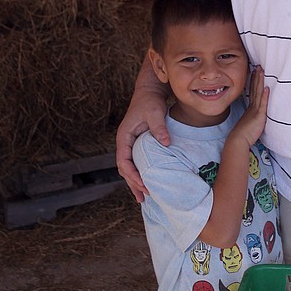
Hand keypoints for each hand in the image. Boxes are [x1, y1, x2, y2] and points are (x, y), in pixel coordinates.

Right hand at [116, 86, 171, 202]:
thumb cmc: (150, 101)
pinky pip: (136, 163)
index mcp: (124, 136)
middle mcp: (124, 142)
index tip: (142, 184)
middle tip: (144, 197)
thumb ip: (159, 128)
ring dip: (135, 182)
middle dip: (133, 183)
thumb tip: (167, 143)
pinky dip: (140, 174)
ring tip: (143, 198)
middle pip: (124, 168)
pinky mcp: (136, 144)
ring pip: (129, 168)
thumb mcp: (155, 113)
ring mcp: (129, 144)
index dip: (132, 174)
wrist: (148, 92)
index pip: (123, 161)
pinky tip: (147, 183)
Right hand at [232, 66, 268, 146]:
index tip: (254, 72)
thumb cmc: (243, 135)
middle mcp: (252, 107)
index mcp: (250, 108)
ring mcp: (255, 110)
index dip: (253, 81)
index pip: (252, 91)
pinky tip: (266, 88)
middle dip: (256, 77)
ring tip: (261, 71)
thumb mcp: (248, 123)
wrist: (238, 140)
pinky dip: (264, 96)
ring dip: (259, 81)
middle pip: (254, 89)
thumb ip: (252, 117)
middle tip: (258, 66)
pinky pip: (262, 104)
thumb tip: (253, 115)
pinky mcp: (258, 116)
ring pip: (258, 93)